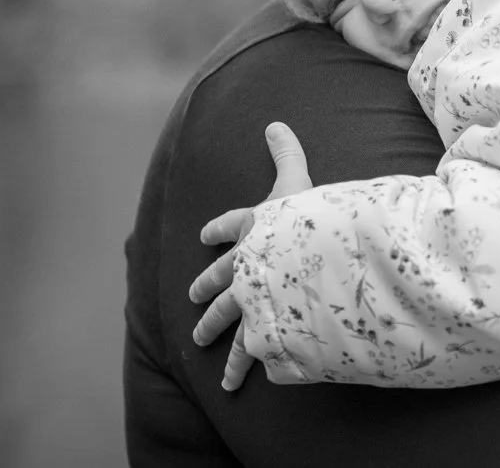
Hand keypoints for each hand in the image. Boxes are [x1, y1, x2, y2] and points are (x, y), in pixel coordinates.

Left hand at [188, 121, 314, 390]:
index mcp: (252, 230)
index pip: (229, 225)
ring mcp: (252, 300)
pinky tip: (241, 378)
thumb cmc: (304, 218)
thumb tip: (273, 121)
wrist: (306, 261)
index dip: (218, 230)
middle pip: (219, 280)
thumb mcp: (295, 178)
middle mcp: (245, 267)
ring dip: (215, 333)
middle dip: (206, 290)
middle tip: (193, 301)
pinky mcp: (266, 328)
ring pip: (229, 320)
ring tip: (201, 345)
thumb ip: (286, 152)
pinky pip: (254, 349)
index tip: (203, 237)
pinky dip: (247, 364)